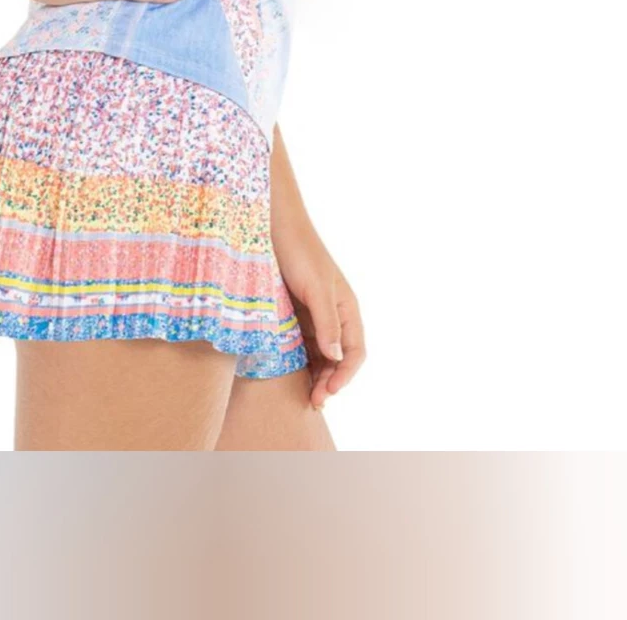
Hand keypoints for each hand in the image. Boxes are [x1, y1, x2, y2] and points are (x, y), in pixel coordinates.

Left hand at [273, 218, 365, 411]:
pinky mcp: (292, 314)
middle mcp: (332, 314)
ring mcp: (312, 315)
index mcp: (346, 307)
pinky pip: (300, 344)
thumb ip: (327, 322)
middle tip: (313, 401)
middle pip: (338, 358)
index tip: (329, 392)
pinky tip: (289, 375)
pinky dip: (298, 362)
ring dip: (315, 376)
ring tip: (303, 396)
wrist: (270, 225)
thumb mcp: (315, 287)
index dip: (346, 375)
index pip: (356, 351)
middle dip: (330, 382)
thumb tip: (337, 358)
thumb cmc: (299, 251)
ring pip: (319, 355)